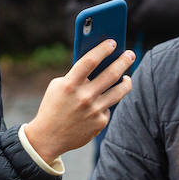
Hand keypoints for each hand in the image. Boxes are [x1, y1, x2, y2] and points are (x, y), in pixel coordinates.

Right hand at [23, 39, 133, 162]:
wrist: (48, 137)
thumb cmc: (53, 107)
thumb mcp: (58, 87)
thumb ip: (76, 75)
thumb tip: (100, 63)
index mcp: (70, 84)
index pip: (90, 61)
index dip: (103, 49)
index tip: (113, 42)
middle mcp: (84, 97)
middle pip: (111, 74)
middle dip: (123, 61)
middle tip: (130, 54)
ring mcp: (94, 111)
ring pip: (119, 91)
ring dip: (126, 81)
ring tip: (127, 76)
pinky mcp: (100, 122)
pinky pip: (109, 107)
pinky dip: (106, 103)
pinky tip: (103, 102)